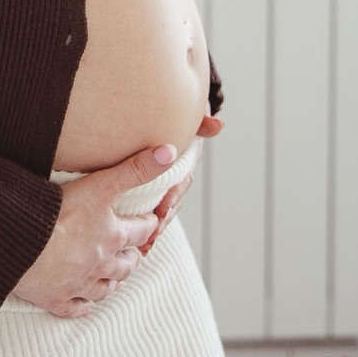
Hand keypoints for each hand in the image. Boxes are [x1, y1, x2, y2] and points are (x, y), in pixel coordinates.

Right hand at [11, 142, 175, 317]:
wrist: (22, 241)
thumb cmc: (59, 211)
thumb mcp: (101, 184)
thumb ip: (135, 169)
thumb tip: (168, 152)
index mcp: (112, 237)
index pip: (140, 232)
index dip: (147, 225)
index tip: (151, 222)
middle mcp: (100, 264)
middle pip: (124, 265)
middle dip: (131, 258)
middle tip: (132, 253)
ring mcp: (78, 284)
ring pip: (103, 289)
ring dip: (111, 283)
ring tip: (114, 278)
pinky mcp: (55, 298)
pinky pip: (74, 308)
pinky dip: (82, 306)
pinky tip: (84, 304)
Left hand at [139, 114, 223, 255]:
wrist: (162, 113)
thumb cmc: (177, 112)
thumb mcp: (188, 117)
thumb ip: (200, 122)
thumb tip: (220, 125)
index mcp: (184, 162)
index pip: (181, 182)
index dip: (173, 197)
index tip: (162, 209)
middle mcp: (177, 176)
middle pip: (172, 203)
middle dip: (163, 219)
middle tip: (151, 233)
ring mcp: (164, 184)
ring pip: (163, 209)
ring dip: (155, 227)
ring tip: (145, 244)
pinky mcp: (149, 188)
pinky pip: (149, 208)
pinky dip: (145, 224)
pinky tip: (138, 242)